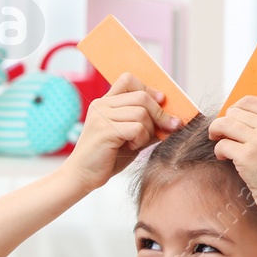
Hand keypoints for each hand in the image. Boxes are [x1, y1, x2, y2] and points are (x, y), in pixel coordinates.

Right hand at [63, 72, 182, 190]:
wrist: (82, 176)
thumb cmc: (107, 158)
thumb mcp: (130, 137)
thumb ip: (146, 125)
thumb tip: (173, 119)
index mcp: (105, 103)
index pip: (128, 80)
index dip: (149, 89)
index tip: (161, 101)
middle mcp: (101, 105)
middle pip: (141, 96)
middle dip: (160, 113)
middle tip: (169, 127)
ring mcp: (101, 116)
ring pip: (141, 112)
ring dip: (149, 130)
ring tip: (138, 143)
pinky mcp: (105, 130)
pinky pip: (137, 127)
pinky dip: (141, 139)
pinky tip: (132, 147)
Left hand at [206, 97, 256, 211]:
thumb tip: (237, 114)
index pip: (252, 101)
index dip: (236, 109)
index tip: (231, 119)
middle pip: (235, 112)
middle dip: (225, 123)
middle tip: (222, 135)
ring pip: (224, 124)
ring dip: (216, 133)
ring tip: (220, 144)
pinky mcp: (247, 156)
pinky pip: (221, 144)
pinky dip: (219, 151)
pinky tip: (225, 158)